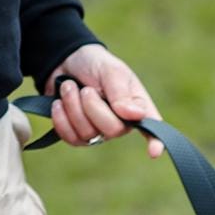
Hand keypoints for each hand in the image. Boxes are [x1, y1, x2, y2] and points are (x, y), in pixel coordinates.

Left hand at [43, 45, 165, 157]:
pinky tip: (58, 104)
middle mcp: (121, 122)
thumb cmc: (95, 64)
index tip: (154, 152)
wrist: (65, 63)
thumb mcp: (110, 70)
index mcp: (136, 105)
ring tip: (69, 87)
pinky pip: (71, 138)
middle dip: (92, 107)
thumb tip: (135, 115)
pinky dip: (61, 119)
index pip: (151, 125)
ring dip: (73, 107)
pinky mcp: (79, 136)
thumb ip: (120, 92)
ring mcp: (100, 132)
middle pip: (112, 130)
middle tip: (86, 89)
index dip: (155, 140)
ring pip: (88, 134)